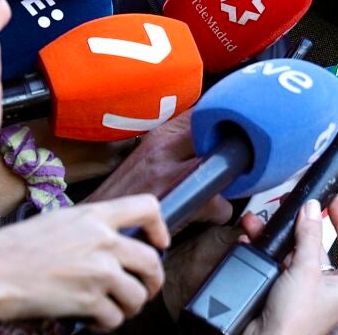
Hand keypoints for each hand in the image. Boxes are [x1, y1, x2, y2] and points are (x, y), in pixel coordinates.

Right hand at [0, 194, 168, 328]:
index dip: (160, 227)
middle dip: (153, 280)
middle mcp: (104, 241)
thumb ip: (90, 228)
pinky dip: (108, 324)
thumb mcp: (59, 221)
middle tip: (144, 289)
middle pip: (152, 260)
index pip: (147, 207)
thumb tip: (110, 243)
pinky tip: (94, 321)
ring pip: (138, 294)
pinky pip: (116, 317)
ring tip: (116, 309)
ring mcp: (99, 271)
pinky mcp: (89, 300)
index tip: (159, 243)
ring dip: (131, 306)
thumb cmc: (13, 247)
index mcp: (95, 216)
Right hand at [85, 112, 231, 228]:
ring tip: (230, 186)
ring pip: (223, 166)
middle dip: (233, 147)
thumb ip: (173, 144)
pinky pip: (220, 204)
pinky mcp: (180, 204)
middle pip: (217, 135)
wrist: (96, 224)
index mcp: (159, 136)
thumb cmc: (124, 193)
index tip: (233, 131)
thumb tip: (207, 139)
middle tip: (240, 159)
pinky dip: (222, 211)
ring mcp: (172, 176)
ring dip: (231, 178)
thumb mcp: (145, 158)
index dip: (222, 122)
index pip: (202, 113)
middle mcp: (165, 150)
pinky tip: (212, 213)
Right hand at [244, 199, 337, 334]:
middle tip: (296, 205)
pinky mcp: (286, 290)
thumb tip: (312, 209)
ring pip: (297, 251)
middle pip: (321, 244)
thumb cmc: (294, 322)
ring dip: (281, 236)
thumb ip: (309, 236)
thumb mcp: (305, 270)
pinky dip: (268, 249)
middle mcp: (331, 285)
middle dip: (304, 225)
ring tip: (265, 221)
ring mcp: (308, 288)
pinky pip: (280, 262)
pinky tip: (254, 238)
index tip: (335, 200)